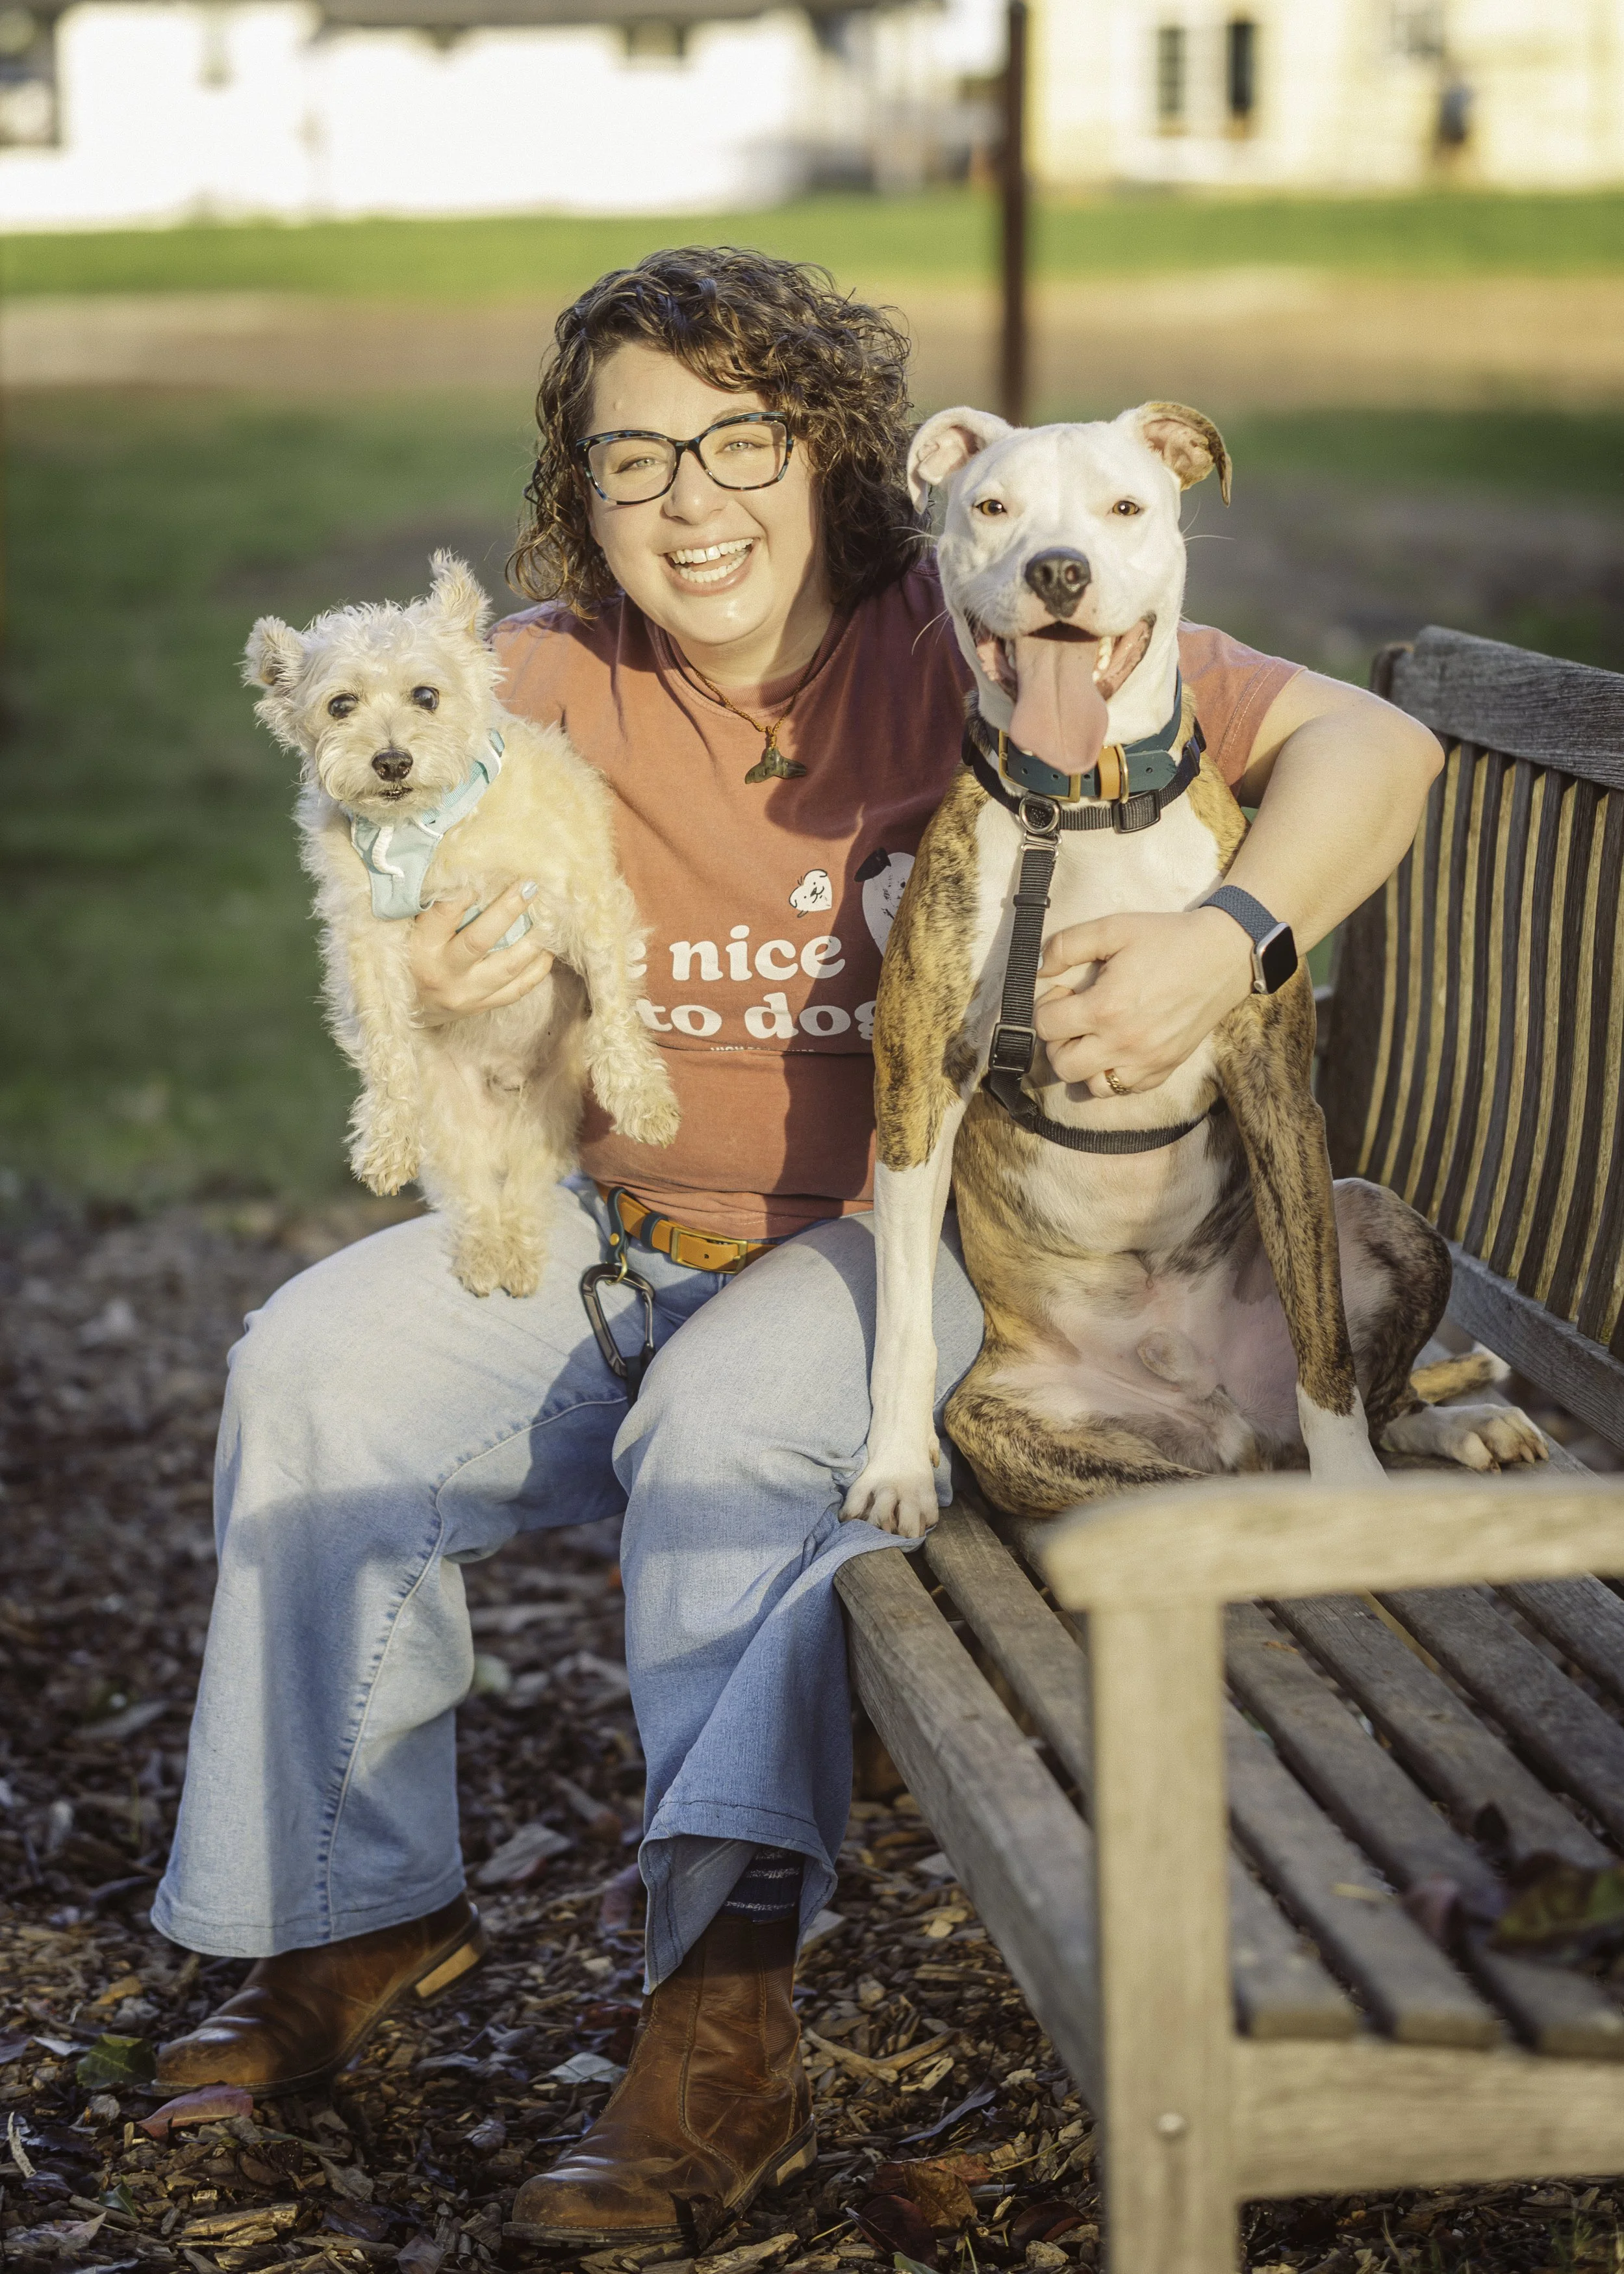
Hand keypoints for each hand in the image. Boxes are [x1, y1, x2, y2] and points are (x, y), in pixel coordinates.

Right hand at [409, 882, 555, 1023]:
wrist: (407, 1009)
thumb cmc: (409, 958)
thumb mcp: (409, 931)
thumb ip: (432, 906)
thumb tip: (464, 871)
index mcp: (421, 947)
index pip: (444, 913)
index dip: (465, 890)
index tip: (485, 872)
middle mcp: (443, 972)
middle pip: (481, 939)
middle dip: (508, 910)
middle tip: (530, 886)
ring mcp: (465, 994)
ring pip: (507, 967)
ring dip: (533, 941)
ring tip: (549, 919)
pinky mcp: (481, 1007)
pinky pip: (516, 990)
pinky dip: (537, 970)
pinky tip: (548, 951)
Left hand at [1033, 907, 1253, 1094]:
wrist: (1223, 955)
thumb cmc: (1168, 939)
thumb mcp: (1114, 928)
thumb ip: (1068, 944)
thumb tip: (1039, 966)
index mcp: (1106, 1008)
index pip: (1046, 1027)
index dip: (1046, 1007)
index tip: (1064, 993)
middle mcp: (1124, 1043)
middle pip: (1062, 1065)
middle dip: (1058, 1041)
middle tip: (1074, 1017)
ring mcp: (1146, 1062)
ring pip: (1091, 1086)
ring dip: (1083, 1064)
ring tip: (1093, 1037)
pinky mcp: (1164, 1069)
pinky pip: (1124, 1089)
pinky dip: (1112, 1074)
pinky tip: (1117, 1048)